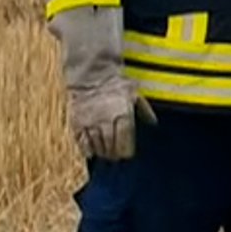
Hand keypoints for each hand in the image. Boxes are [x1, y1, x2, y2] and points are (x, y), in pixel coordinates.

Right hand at [50, 4, 154, 159]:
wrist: (92, 75)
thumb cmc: (117, 85)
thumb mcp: (135, 94)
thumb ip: (144, 110)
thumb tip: (153, 123)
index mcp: (123, 115)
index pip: (125, 141)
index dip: (126, 151)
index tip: (127, 154)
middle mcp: (106, 121)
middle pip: (111, 146)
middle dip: (114, 154)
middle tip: (116, 157)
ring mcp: (90, 122)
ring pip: (97, 146)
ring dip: (102, 152)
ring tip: (105, 153)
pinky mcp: (77, 122)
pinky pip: (81, 141)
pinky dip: (86, 149)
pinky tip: (91, 153)